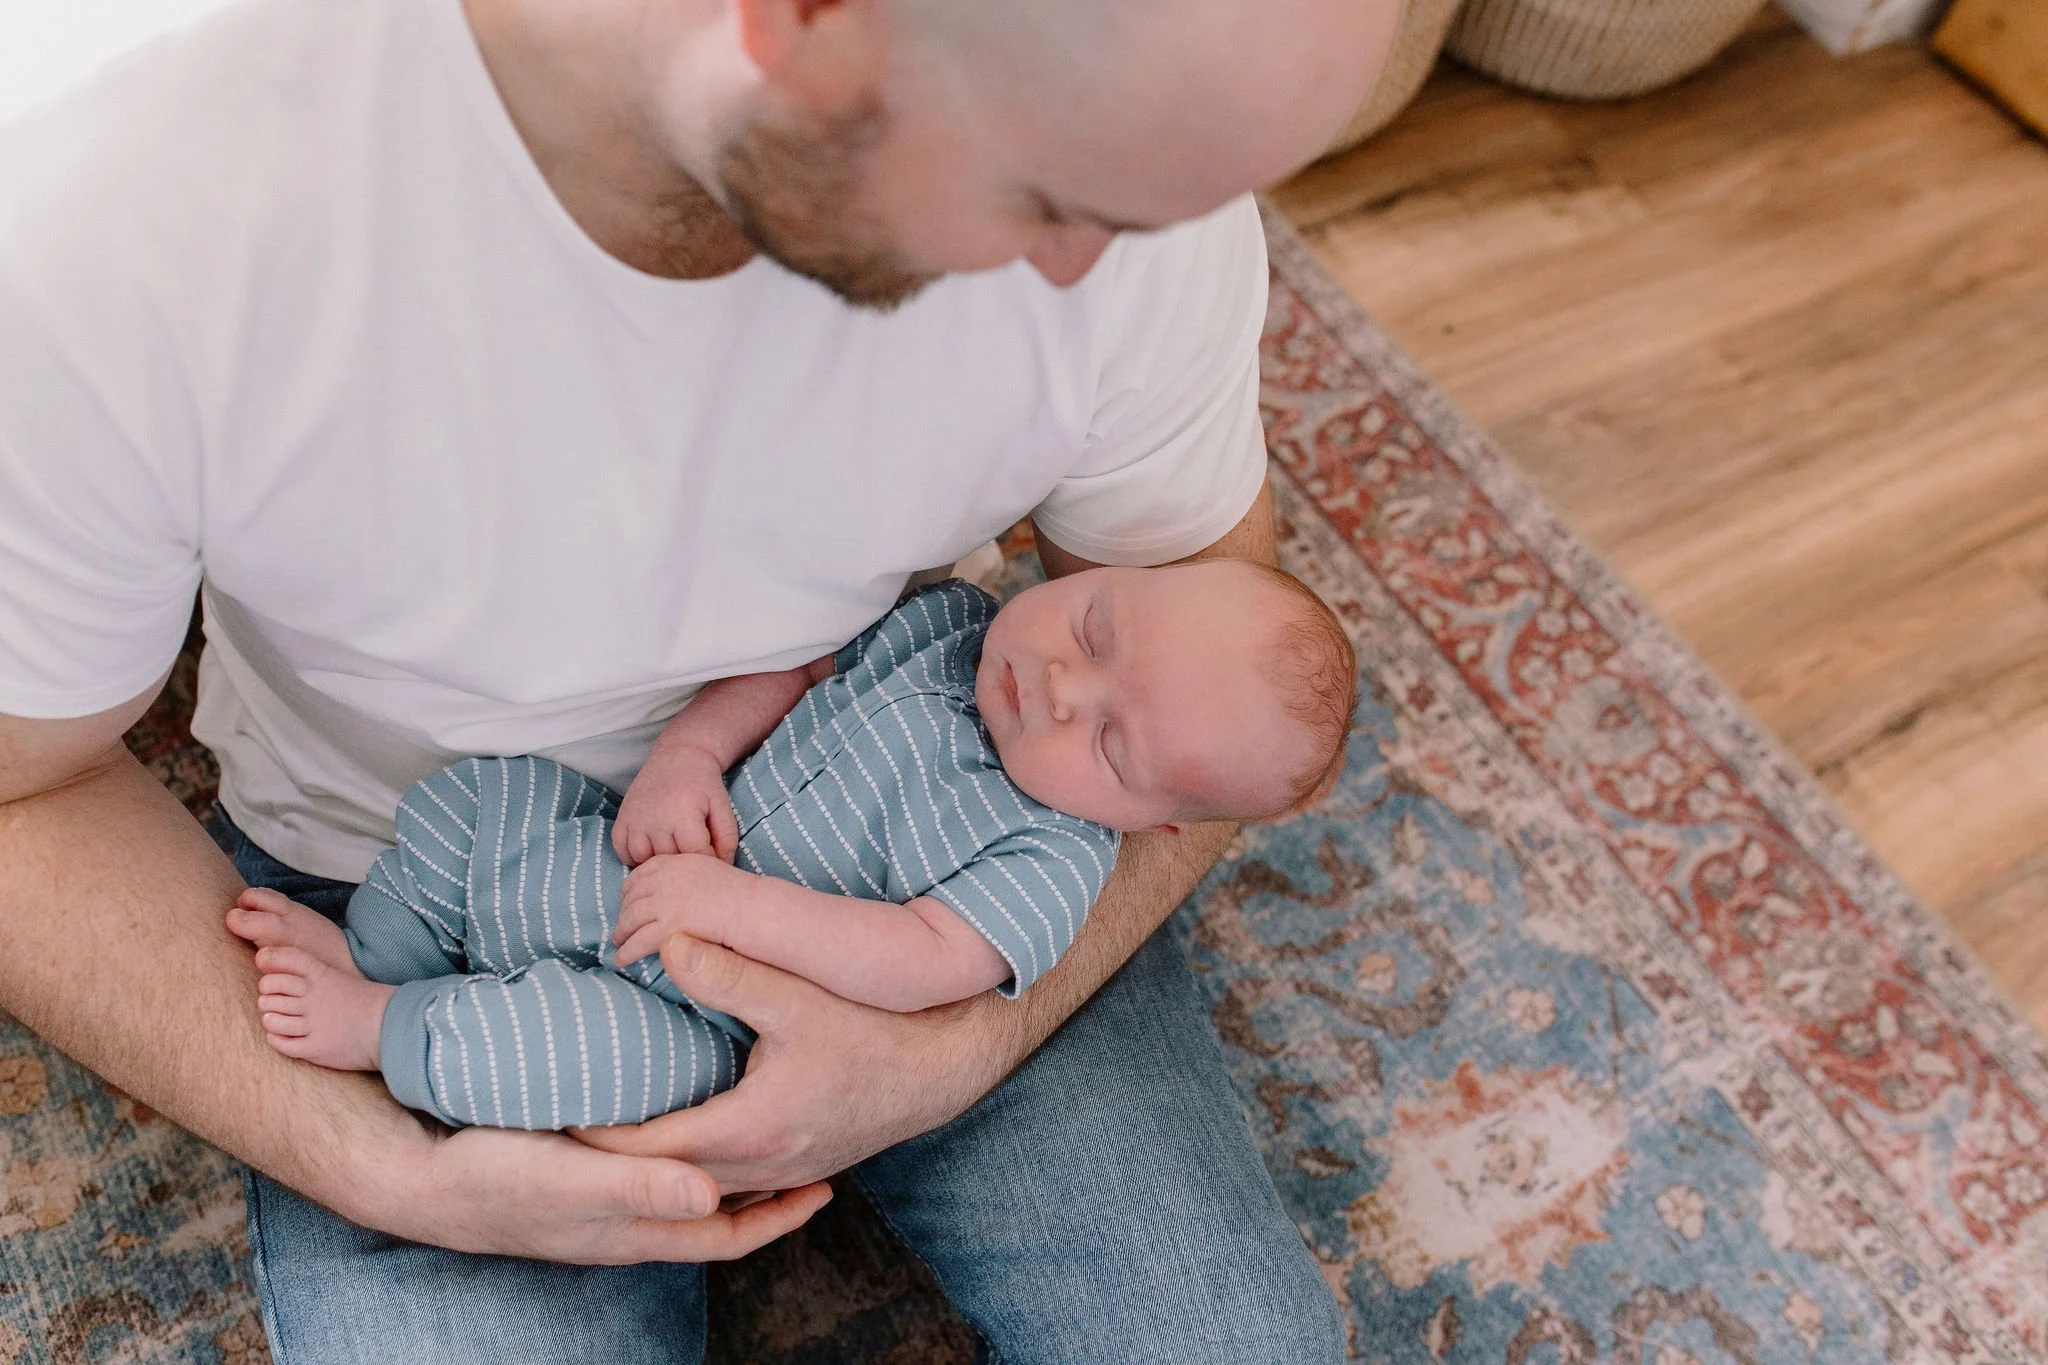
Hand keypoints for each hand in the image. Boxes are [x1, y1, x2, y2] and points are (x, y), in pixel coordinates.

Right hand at [358, 1117, 831, 1263]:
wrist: (416, 1174)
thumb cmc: (492, 1176)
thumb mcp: (569, 1179)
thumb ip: (638, 1186)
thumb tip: (712, 1198)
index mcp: (632, 1229)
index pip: (725, 1236)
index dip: (779, 1217)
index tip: (828, 1189)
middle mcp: (624, 1220)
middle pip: (713, 1218)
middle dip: (765, 1193)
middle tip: (812, 1155)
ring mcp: (600, 1199)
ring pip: (683, 1191)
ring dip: (727, 1169)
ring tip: (764, 1132)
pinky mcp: (578, 1170)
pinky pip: (651, 1165)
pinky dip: (684, 1146)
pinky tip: (686, 1110)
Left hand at [573, 934, 1024, 1192]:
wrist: (942, 1070)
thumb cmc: (875, 1031)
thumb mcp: (800, 995)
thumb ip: (731, 972)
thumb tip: (666, 946)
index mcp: (751, 1128)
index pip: (646, 1150)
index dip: (595, 1132)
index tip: (556, 1104)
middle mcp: (760, 1166)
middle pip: (661, 1179)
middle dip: (611, 1155)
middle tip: (564, 1118)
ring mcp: (779, 1176)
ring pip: (693, 1186)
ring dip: (651, 1165)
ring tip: (609, 1128)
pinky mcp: (793, 1170)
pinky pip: (724, 1184)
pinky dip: (689, 1168)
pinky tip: (674, 1138)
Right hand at [613, 746, 738, 866]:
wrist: (677, 757)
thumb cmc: (702, 784)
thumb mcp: (722, 806)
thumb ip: (727, 838)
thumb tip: (723, 865)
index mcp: (683, 816)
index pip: (695, 856)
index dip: (707, 859)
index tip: (710, 851)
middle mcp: (656, 821)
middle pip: (670, 860)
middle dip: (684, 860)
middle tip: (691, 848)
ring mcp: (635, 821)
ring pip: (644, 860)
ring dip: (658, 860)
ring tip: (671, 849)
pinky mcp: (621, 820)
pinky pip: (622, 852)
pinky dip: (634, 856)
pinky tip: (650, 847)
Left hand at [614, 852, 750, 966]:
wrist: (749, 907)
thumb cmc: (735, 892)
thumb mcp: (705, 868)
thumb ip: (683, 874)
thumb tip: (668, 888)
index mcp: (673, 863)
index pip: (640, 876)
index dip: (629, 891)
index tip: (627, 902)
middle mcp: (664, 880)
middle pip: (632, 898)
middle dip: (623, 913)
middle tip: (621, 926)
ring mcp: (664, 904)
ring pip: (630, 920)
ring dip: (621, 933)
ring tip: (619, 942)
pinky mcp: (667, 928)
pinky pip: (638, 942)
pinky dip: (627, 952)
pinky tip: (621, 959)